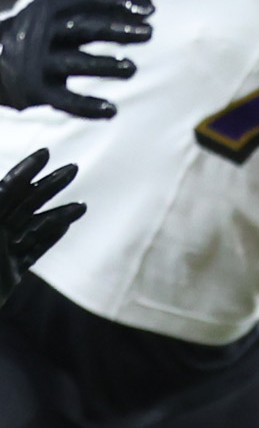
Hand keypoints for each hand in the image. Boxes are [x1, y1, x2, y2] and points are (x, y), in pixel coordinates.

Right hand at [0, 0, 153, 117]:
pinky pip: (64, 100)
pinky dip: (86, 107)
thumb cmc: (39, 24)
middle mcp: (45, 33)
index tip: (151, 9)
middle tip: (149, 33)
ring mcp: (40, 63)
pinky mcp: (37, 91)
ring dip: (104, 66)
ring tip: (131, 69)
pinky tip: (112, 111)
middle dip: (117, 30)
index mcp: (53, 7)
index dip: (121, 2)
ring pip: (74, 63)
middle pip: (83, 28)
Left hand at [0, 147, 81, 304]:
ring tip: (82, 205)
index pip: (8, 189)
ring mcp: (3, 252)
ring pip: (35, 226)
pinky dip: (51, 238)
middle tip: (73, 168)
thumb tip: (1, 189)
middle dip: (50, 185)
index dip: (26, 170)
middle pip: (26, 202)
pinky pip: (34, 251)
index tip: (45, 153)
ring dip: (59, 213)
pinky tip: (66, 225)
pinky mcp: (11, 274)